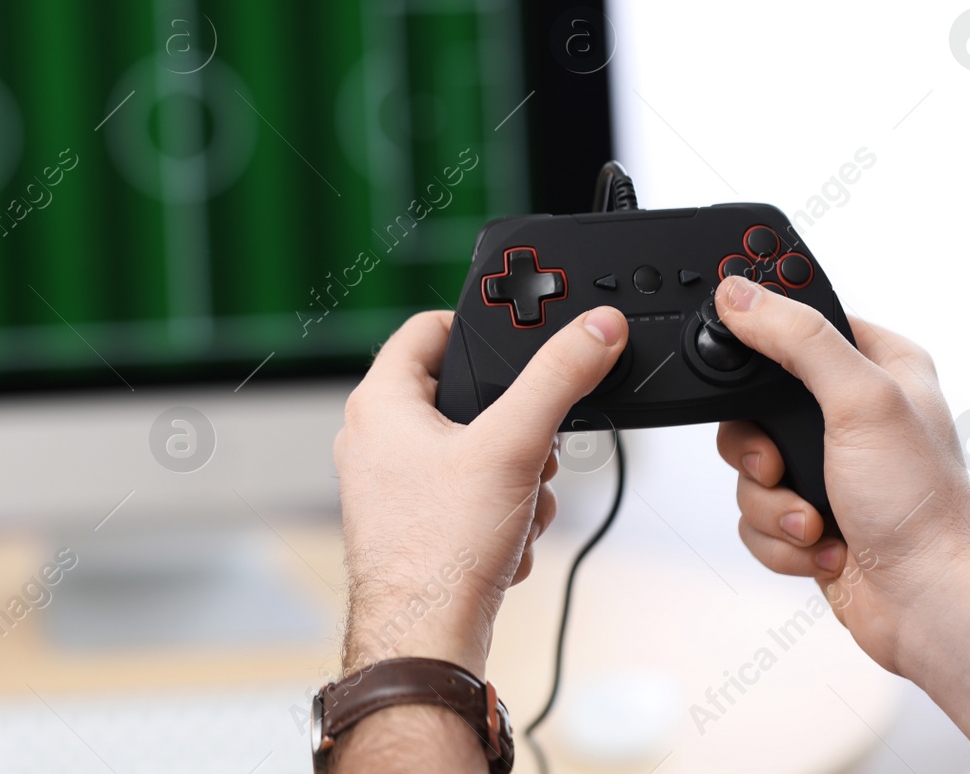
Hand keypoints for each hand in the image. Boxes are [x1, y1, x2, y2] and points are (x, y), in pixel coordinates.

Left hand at [334, 306, 627, 679]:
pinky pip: (468, 496)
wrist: (427, 641)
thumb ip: (559, 378)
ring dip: (515, 478)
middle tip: (533, 451)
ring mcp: (390, 485)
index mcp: (380, 402)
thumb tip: (596, 329)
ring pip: (474, 451)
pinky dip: (498, 514)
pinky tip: (507, 540)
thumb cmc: (443, 549)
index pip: (431, 327)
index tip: (524, 348)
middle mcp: (373, 438)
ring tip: (520, 506)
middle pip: (464, 394)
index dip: (483, 330)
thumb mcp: (514, 446)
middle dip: (515, 426)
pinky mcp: (411, 525)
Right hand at [712, 274, 969, 766]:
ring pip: (749, 467)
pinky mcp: (810, 515)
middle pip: (753, 406)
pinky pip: (755, 516)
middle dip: (759, 451)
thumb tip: (742, 297)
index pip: (798, 325)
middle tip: (782, 465)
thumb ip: (798, 340)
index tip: (746, 368)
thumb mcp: (861, 400)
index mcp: (879, 366)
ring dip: (772, 503)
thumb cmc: (923, 506)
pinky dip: (781, 538)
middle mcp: (852, 414)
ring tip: (816, 520)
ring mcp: (830, 469)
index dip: (763, 346)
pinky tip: (824, 546)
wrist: (933, 604)